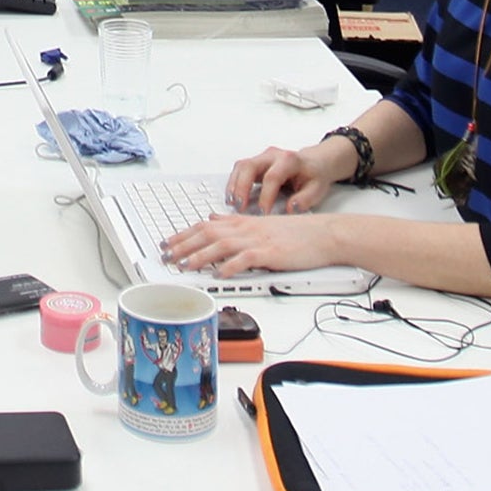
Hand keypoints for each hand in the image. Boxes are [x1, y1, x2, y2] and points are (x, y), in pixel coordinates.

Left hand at [160, 210, 335, 279]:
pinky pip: (247, 259)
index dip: (183, 234)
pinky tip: (220, 274)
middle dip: (183, 245)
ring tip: (184, 265)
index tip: (167, 243)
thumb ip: (234, 221)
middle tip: (166, 256)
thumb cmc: (296, 232)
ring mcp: (258, 240)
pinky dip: (231, 266)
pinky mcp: (271, 253)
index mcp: (242, 222)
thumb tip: (213, 217)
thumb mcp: (260, 221)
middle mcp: (246, 228)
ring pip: (222, 245)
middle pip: (207, 233)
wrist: (324, 233)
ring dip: (200, 255)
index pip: (205, 225)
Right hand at [226, 145, 341, 216]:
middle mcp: (273, 155)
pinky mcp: (255, 163)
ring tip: (232, 203)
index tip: (263, 212)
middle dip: (242, 187)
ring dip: (233, 185)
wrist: (314, 163)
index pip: (273, 177)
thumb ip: (305, 199)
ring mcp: (262, 158)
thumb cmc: (314, 175)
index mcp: (290, 160)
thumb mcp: (317, 189)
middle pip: (250, 166)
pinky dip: (233, 184)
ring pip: (241, 166)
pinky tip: (232, 198)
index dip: (266, 195)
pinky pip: (239, 170)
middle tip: (240, 207)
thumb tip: (290, 208)